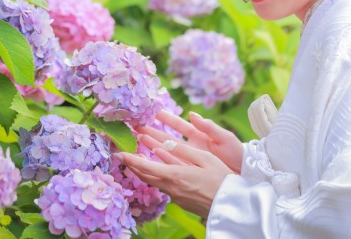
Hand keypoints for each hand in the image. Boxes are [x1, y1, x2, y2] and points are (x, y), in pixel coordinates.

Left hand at [118, 133, 232, 217]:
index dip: (130, 159)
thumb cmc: (221, 178)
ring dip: (145, 169)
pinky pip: (165, 185)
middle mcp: (171, 188)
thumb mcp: (204, 158)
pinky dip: (158, 174)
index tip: (119, 153)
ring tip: (138, 156)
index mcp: (175, 176)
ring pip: (154, 181)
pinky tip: (160, 166)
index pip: (145, 167)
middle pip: (146, 176)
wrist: (231, 205)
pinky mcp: (181, 200)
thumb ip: (182, 151)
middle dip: (133, 164)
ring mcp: (176, 196)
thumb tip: (162, 145)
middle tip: (124, 153)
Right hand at [138, 110, 243, 173]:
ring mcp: (189, 159)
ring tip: (139, 140)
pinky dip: (161, 162)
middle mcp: (191, 146)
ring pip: (167, 151)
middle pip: (168, 137)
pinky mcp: (189, 171)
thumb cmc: (236, 153)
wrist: (243, 174)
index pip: (180, 125)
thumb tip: (192, 114)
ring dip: (153, 145)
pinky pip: (172, 165)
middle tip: (138, 126)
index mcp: (199, 135)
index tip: (154, 112)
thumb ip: (209, 127)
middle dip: (153, 131)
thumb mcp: (224, 138)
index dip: (167, 118)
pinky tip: (149, 159)